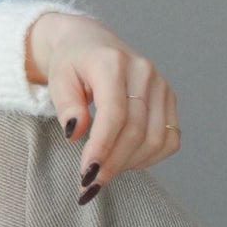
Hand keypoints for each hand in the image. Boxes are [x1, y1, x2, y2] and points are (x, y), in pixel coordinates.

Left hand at [25, 11, 180, 199]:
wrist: (89, 42)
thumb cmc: (70, 63)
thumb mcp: (57, 79)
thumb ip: (66, 105)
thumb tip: (75, 133)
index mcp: (112, 63)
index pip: (115, 113)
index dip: (102, 147)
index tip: (86, 174)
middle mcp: (144, 71)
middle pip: (136, 130)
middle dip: (113, 163)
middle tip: (90, 184)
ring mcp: (160, 84)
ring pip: (156, 138)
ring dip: (130, 164)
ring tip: (104, 172)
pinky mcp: (169, 97)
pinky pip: (169, 138)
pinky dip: (150, 157)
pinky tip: (126, 161)